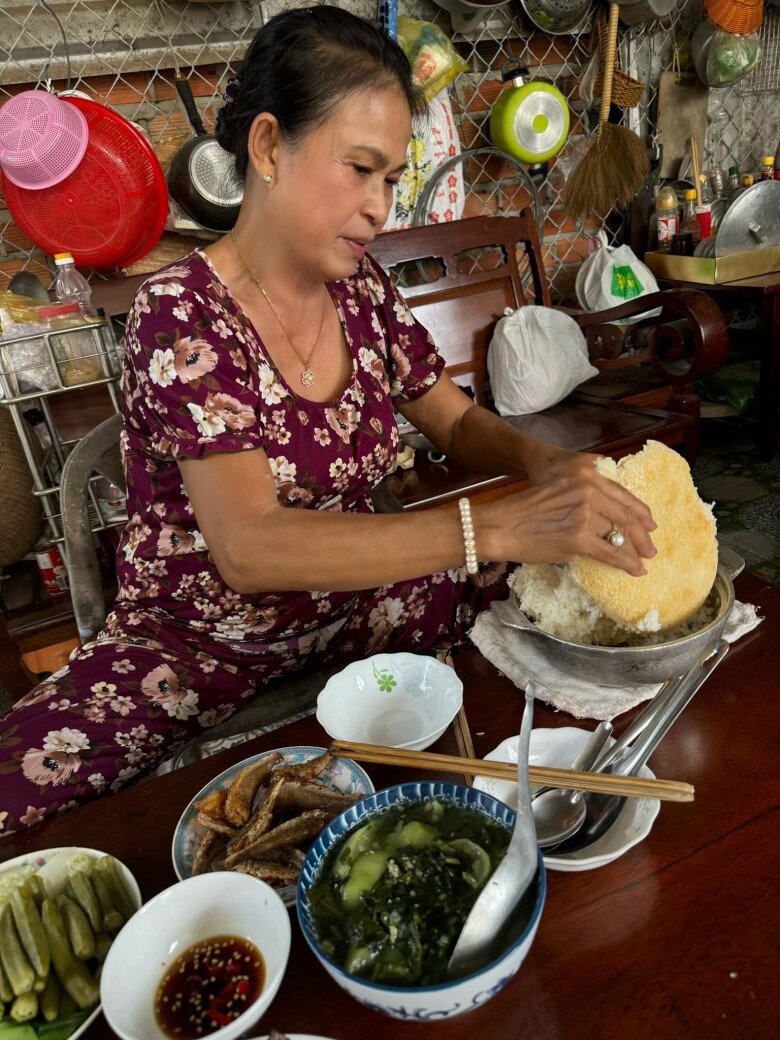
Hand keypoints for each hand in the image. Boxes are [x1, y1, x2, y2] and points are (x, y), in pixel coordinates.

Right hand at [481, 460, 656, 576]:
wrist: (501, 525)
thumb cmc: (523, 511)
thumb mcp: (558, 491)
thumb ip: (582, 498)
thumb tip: (606, 520)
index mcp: (585, 476)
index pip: (621, 494)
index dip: (638, 511)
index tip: (649, 523)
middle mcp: (589, 490)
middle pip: (625, 515)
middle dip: (642, 534)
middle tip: (651, 547)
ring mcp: (585, 514)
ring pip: (620, 535)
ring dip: (634, 551)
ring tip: (641, 561)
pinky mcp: (580, 538)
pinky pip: (612, 552)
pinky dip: (627, 563)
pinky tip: (635, 569)